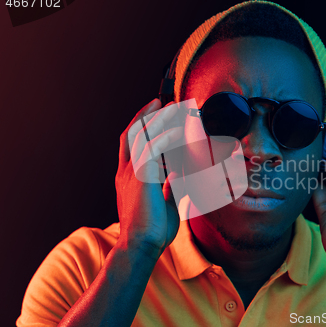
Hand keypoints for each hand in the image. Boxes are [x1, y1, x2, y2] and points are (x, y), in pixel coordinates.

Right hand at [115, 99, 183, 259]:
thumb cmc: (153, 228)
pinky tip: (177, 131)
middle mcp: (126, 171)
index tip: (155, 111)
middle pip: (131, 133)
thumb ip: (169, 186)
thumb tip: (178, 174)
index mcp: (129, 177)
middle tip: (163, 100)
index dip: (141, 124)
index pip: (131, 143)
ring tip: (171, 106)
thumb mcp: (164, 202)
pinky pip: (152, 149)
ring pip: (139, 135)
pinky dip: (165, 136)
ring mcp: (131, 174)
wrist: (142, 246)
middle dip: (146, 114)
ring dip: (156, 119)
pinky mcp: (142, 178)